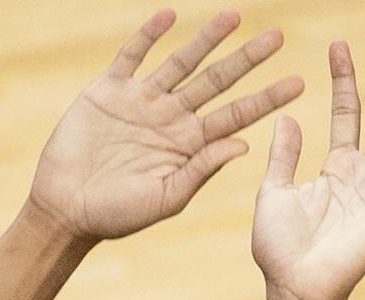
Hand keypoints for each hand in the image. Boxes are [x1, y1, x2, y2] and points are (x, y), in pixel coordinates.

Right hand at [28, 9, 302, 240]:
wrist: (66, 208)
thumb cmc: (116, 215)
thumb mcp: (166, 199)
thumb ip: (203, 168)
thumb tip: (244, 144)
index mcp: (189, 145)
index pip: (236, 116)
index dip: (266, 99)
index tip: (298, 83)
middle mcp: (171, 118)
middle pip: (216, 82)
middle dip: (246, 59)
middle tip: (277, 38)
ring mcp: (141, 102)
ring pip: (181, 62)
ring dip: (206, 39)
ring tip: (234, 16)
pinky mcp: (108, 91)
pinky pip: (132, 56)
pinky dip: (149, 35)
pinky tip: (170, 16)